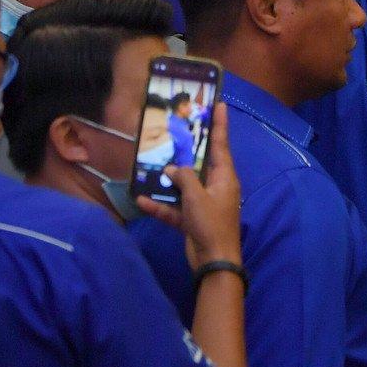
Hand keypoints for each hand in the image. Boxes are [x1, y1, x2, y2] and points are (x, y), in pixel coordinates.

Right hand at [139, 102, 241, 268]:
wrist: (213, 261)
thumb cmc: (211, 224)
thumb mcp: (197, 197)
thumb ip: (184, 178)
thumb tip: (172, 168)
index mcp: (224, 177)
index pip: (221, 144)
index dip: (220, 124)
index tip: (220, 104)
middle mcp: (215, 186)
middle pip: (200, 162)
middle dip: (187, 149)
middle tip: (176, 128)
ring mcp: (203, 203)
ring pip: (184, 185)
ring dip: (168, 180)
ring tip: (151, 164)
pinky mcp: (192, 220)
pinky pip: (175, 208)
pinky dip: (161, 206)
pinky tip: (142, 201)